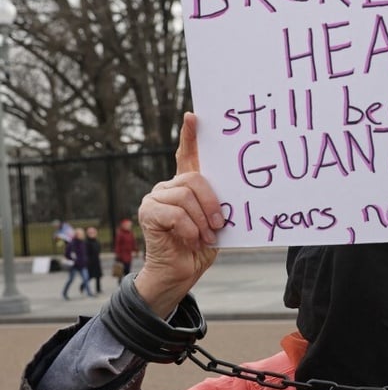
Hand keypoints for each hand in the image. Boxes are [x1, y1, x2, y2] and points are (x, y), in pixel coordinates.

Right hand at [134, 112, 223, 315]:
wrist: (181, 273)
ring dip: (202, 219)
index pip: (187, 155)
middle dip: (212, 202)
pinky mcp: (147, 213)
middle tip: (220, 223)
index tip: (194, 117)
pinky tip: (192, 240)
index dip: (190, 136)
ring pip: (185, 196)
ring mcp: (155, 198)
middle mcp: (168, 187)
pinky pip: (174, 213)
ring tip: (206, 236)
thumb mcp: (216, 221)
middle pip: (194, 179)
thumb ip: (219, 203)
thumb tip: (238, 192)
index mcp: (186, 186)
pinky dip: (189, 228)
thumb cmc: (201, 247)